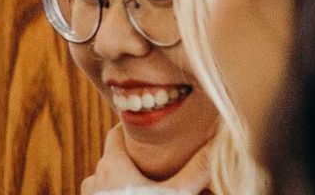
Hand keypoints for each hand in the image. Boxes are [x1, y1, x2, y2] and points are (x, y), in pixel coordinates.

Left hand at [81, 125, 211, 194]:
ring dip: (123, 180)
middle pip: (113, 159)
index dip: (129, 129)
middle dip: (132, 159)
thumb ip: (197, 170)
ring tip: (145, 184)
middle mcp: (95, 178)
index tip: (145, 129)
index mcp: (112, 165)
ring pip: (106, 181)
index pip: (115, 134)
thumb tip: (219, 142)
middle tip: (153, 161)